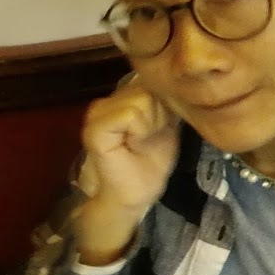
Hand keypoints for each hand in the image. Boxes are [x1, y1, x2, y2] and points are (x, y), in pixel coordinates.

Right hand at [72, 84, 182, 258]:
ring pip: (141, 99)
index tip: (158, 129)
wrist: (136, 194)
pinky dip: (140, 130)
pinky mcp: (94, 130)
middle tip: (148, 138)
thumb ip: (165, 100)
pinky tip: (133, 145)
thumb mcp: (167, 123)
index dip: (164, 106)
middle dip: (158, 115)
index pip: (153, 80)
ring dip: (150, 124)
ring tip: (140, 142)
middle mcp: (106, 100)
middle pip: (148, 88)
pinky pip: (129, 114)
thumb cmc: (152, 161)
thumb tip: (179, 81)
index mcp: (122, 97)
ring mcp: (97, 113)